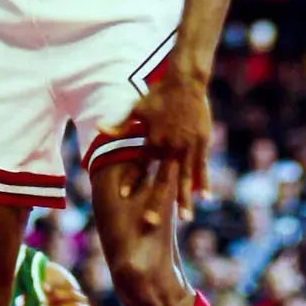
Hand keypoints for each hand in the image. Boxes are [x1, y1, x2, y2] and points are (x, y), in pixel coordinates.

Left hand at [106, 74, 211, 220]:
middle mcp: (169, 148)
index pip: (139, 166)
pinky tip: (206, 199)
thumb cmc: (159, 94)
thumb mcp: (137, 108)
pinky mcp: (201, 144)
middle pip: (161, 180)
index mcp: (152, 141)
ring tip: (186, 219)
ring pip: (184, 179)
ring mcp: (187, 148)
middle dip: (156, 203)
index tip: (123, 196)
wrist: (186, 82)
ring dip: (184, 200)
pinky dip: (203, 183)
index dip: (131, 180)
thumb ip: (120, 123)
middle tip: (151, 223)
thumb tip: (99, 128)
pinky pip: (202, 168)